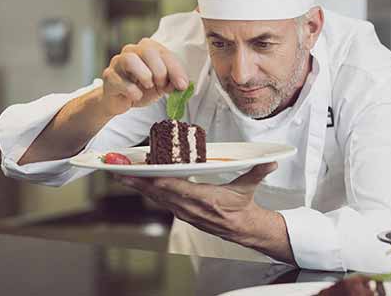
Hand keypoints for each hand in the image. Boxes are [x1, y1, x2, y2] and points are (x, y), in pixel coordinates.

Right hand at [101, 38, 188, 115]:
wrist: (121, 101)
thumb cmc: (142, 88)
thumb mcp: (162, 85)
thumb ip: (172, 82)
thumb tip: (182, 85)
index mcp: (148, 49)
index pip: (164, 53)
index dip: (176, 69)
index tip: (182, 85)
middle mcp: (132, 51)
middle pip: (147, 50)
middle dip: (160, 70)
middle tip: (162, 85)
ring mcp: (117, 62)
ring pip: (130, 59)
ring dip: (144, 75)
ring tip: (148, 86)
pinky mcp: (109, 76)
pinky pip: (120, 81)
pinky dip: (132, 91)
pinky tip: (136, 96)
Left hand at [114, 163, 277, 243]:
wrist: (242, 229)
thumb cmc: (242, 207)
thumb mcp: (249, 187)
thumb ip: (258, 171)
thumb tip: (272, 161)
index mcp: (206, 199)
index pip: (178, 189)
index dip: (159, 181)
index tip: (144, 173)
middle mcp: (191, 207)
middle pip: (159, 193)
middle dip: (138, 182)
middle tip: (119, 171)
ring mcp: (185, 212)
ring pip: (157, 198)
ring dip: (139, 187)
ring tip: (122, 175)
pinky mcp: (182, 213)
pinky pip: (162, 202)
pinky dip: (149, 192)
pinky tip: (139, 183)